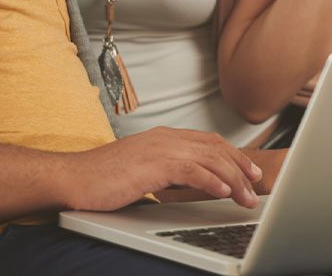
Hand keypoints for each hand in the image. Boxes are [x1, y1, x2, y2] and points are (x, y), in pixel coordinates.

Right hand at [60, 127, 262, 210]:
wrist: (75, 178)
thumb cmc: (103, 179)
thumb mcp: (141, 170)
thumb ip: (164, 171)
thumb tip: (185, 184)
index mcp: (163, 137)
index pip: (207, 141)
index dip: (232, 154)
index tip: (248, 170)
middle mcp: (165, 137)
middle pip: (214, 147)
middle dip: (240, 164)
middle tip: (256, 183)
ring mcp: (160, 148)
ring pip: (209, 158)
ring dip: (233, 178)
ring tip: (247, 195)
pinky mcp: (154, 164)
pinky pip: (192, 170)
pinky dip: (212, 180)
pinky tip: (224, 192)